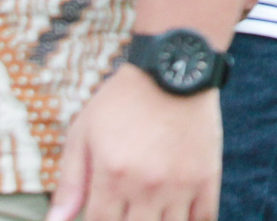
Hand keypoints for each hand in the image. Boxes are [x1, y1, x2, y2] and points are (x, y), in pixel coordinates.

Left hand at [46, 65, 220, 219]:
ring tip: (149, 214)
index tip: (103, 216)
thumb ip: (69, 182)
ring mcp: (180, 183)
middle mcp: (147, 184)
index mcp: (113, 175)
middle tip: (127, 212)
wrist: (174, 69)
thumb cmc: (122, 101)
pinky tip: (179, 218)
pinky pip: (203, 219)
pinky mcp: (207, 176)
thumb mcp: (84, 134)